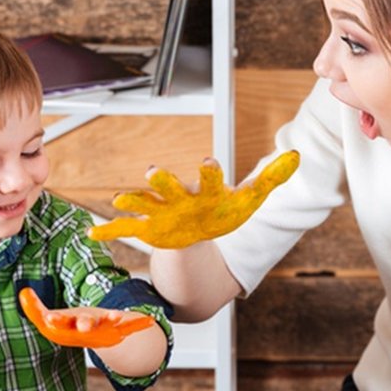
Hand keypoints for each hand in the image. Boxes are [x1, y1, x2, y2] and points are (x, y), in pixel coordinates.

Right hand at [18, 287, 154, 348]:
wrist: (92, 337)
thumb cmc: (67, 325)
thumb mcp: (47, 318)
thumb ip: (33, 308)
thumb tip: (22, 293)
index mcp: (66, 329)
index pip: (58, 325)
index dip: (54, 322)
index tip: (49, 319)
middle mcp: (84, 331)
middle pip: (84, 327)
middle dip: (84, 324)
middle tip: (83, 325)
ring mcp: (102, 329)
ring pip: (107, 326)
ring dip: (112, 322)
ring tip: (116, 316)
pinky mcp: (117, 327)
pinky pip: (129, 326)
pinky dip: (138, 323)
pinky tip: (149, 319)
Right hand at [88, 150, 300, 248]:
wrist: (200, 228)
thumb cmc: (223, 210)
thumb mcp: (248, 199)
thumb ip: (271, 178)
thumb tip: (298, 155)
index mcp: (205, 191)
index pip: (207, 179)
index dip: (207, 171)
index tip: (208, 162)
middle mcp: (180, 198)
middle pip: (170, 188)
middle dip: (162, 181)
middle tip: (154, 172)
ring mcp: (162, 213)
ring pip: (146, 205)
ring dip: (133, 201)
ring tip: (118, 199)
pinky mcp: (150, 230)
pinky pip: (127, 230)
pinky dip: (108, 232)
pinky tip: (92, 235)